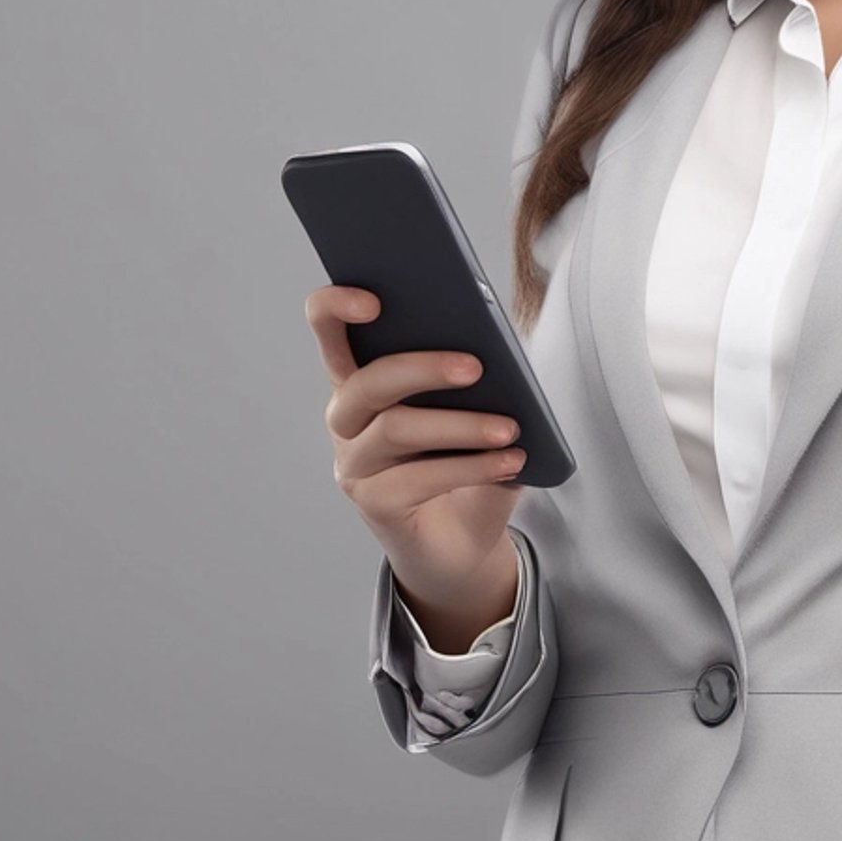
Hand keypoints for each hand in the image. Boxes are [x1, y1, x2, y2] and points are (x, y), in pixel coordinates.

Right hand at [306, 283, 527, 639]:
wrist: (464, 541)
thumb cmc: (467, 459)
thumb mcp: (476, 410)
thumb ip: (474, 379)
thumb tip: (497, 352)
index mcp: (363, 378)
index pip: (330, 332)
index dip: (336, 309)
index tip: (373, 299)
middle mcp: (347, 418)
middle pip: (367, 382)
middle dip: (422, 368)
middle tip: (476, 367)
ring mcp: (355, 464)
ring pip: (397, 429)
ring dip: (461, 425)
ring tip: (511, 428)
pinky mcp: (374, 504)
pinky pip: (420, 478)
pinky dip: (472, 466)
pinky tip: (510, 461)